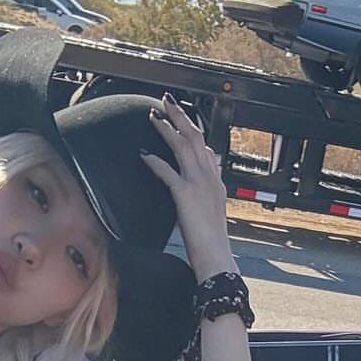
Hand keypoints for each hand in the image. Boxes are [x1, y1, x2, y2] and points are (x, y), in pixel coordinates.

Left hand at [142, 94, 234, 282]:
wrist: (216, 259)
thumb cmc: (212, 246)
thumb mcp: (210, 218)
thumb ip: (202, 204)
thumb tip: (193, 201)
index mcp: (216, 184)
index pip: (206, 151)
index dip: (194, 134)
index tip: (183, 124)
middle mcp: (209, 178)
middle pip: (195, 137)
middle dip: (181, 116)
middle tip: (167, 102)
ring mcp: (198, 184)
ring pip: (182, 146)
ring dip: (167, 128)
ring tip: (154, 116)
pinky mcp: (185, 194)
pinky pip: (167, 171)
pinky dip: (154, 160)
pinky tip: (144, 154)